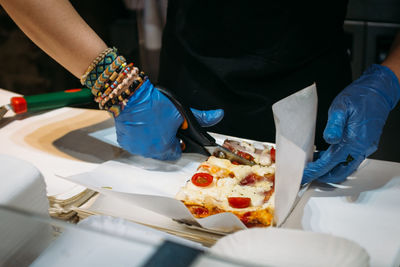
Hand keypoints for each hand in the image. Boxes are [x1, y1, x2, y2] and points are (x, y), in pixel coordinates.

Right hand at [115, 80, 223, 159]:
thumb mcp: (182, 112)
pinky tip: (141, 125)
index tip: (175, 132)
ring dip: (151, 140)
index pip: (177, 153)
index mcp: (165, 148)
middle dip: (165, 141)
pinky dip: (139, 138)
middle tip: (163, 125)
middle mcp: (149, 152)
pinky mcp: (125, 143)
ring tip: (152, 123)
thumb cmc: (155, 104)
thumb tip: (218, 115)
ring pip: (149, 148)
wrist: (131, 96)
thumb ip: (202, 118)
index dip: (178, 141)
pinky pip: (136, 144)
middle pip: (163, 152)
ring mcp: (136, 148)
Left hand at [302, 64, 399, 183]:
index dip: (317, 170)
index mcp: (354, 140)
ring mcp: (366, 147)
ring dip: (332, 170)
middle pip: (341, 171)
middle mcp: (362, 147)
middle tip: (310, 175)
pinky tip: (328, 156)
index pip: (332, 161)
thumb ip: (335, 124)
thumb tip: (329, 139)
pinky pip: (352, 159)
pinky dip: (339, 162)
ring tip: (316, 166)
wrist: (379, 91)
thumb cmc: (360, 96)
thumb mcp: (341, 106)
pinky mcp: (367, 144)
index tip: (306, 174)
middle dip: (324, 176)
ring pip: (347, 167)